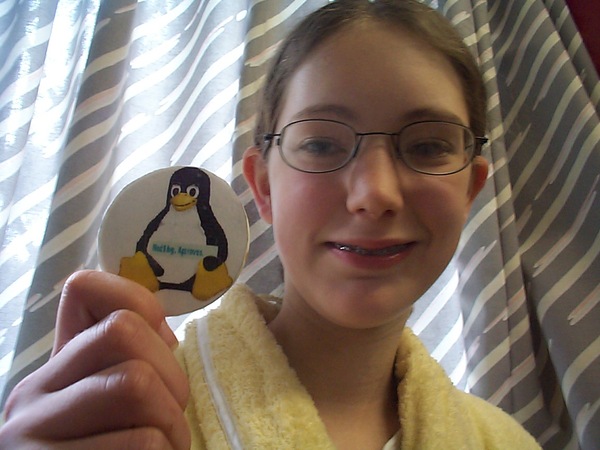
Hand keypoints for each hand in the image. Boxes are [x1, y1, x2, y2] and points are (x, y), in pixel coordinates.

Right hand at [0, 270, 190, 448]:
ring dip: (172, 422)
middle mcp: (32, 396)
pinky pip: (142, 443)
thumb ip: (123, 367)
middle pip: (124, 334)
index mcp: (51, 371)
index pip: (84, 289)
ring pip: (135, 383)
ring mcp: (34, 438)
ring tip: (167, 448)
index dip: (139, 301)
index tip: (165, 341)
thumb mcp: (100, 409)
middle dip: (172, 374)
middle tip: (174, 416)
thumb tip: (166, 333)